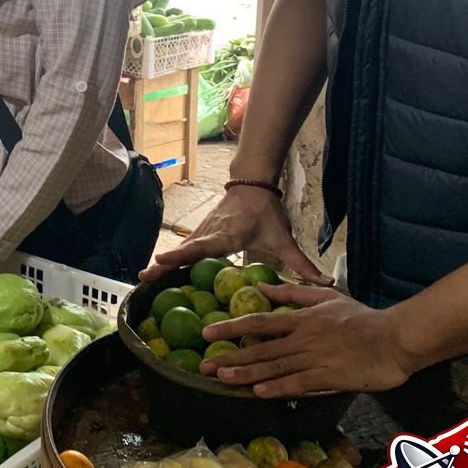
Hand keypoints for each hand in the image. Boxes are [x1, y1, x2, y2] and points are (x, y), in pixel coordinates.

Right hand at [141, 185, 327, 283]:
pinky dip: (169, 262)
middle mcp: (209, 233)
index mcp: (227, 236)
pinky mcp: (199, 234)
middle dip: (163, 265)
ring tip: (141, 281)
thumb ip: (302, 264)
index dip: (182, 256)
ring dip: (161, 265)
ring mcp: (201, 232)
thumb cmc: (266, 212)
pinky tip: (156, 276)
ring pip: (179, 250)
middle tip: (142, 278)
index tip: (162, 261)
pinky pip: (182, 250)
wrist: (251, 183)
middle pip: (183, 251)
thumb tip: (327, 283)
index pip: (201, 247)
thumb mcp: (284, 239)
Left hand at [199, 284, 417, 396]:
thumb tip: (262, 289)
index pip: (259, 322)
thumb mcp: (326, 297)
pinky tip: (258, 391)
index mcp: (302, 318)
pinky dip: (277, 387)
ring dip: (245, 373)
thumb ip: (293, 293)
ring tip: (221, 378)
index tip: (207, 332)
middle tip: (203, 364)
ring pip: (274, 366)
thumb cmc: (363, 318)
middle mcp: (303, 337)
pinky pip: (298, 383)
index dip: (231, 327)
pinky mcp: (329, 377)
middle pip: (260, 347)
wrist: (396, 338)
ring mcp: (315, 358)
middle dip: (229, 356)